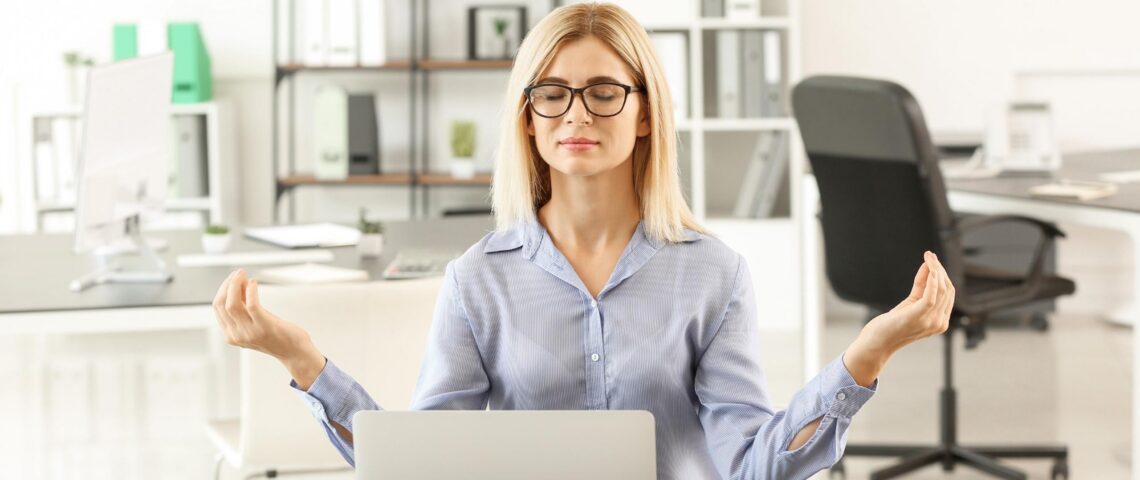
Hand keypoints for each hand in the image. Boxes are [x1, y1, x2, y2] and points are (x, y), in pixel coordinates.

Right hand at [213, 269, 325, 387]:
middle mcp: (236, 335)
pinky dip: (251, 290)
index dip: (223, 289)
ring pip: (232, 304)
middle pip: (221, 304)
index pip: (218, 307)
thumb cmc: (276, 334)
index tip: (232, 278)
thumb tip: (240, 282)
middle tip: (238, 273)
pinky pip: (252, 305)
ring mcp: (249, 332)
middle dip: (227, 285)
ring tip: (243, 274)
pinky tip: (254, 282)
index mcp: (230, 335)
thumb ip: (244, 305)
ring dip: (236, 285)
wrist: (294, 352)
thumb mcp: (254, 319)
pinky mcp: (264, 327)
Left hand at [844, 251, 954, 385]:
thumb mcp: (909, 304)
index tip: (932, 260)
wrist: (877, 343)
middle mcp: (939, 322)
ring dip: (935, 269)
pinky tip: (929, 267)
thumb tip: (928, 267)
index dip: (942, 275)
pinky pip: (931, 295)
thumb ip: (921, 288)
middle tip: (929, 255)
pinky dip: (932, 279)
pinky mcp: (918, 316)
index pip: (948, 293)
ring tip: (928, 256)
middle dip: (939, 270)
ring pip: (941, 289)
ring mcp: (931, 321)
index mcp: (939, 321)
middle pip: (947, 289)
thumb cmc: (891, 325)